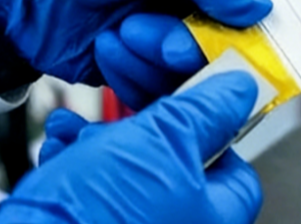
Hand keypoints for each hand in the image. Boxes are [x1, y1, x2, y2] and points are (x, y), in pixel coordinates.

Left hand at [0, 0, 270, 105]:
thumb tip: (256, 3)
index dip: (248, 8)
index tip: (246, 27)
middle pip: (226, 35)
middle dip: (197, 41)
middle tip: (170, 38)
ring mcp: (159, 32)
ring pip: (194, 65)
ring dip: (160, 55)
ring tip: (123, 33)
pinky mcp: (135, 67)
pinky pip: (160, 86)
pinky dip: (137, 74)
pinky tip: (108, 48)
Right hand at [0, 72, 262, 223]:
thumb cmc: (101, 216)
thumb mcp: (166, 141)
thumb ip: (208, 111)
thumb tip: (239, 90)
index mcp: (217, 213)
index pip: (231, 154)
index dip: (206, 118)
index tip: (183, 92)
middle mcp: (183, 222)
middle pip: (176, 153)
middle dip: (140, 122)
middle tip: (121, 108)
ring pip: (130, 164)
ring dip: (100, 137)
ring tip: (80, 133)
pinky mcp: (97, 221)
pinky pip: (96, 183)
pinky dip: (78, 159)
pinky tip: (62, 144)